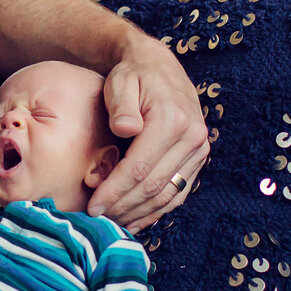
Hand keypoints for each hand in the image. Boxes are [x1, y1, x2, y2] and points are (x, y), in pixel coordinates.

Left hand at [89, 34, 209, 231]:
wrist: (158, 67)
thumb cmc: (132, 76)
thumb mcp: (121, 83)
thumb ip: (121, 105)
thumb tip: (125, 129)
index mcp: (172, 120)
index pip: (139, 168)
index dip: (114, 191)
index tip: (92, 207)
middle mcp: (192, 138)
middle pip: (154, 186)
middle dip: (122, 207)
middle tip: (95, 221)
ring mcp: (198, 151)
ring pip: (168, 195)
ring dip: (138, 213)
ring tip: (111, 224)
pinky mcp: (197, 159)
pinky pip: (177, 193)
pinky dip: (155, 210)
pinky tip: (133, 220)